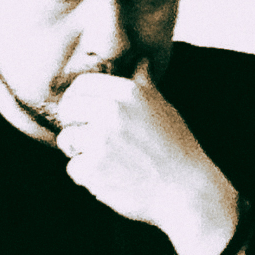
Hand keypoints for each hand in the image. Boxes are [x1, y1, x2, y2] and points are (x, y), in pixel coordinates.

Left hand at [56, 59, 239, 254]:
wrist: (187, 193)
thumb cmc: (178, 150)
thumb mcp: (165, 109)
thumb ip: (144, 85)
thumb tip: (141, 62)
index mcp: (129, 93)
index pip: (82, 84)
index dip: (77, 98)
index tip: (81, 111)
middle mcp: (111, 112)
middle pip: (68, 108)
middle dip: (73, 122)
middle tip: (87, 137)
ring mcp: (100, 140)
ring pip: (67, 139)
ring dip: (80, 151)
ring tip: (105, 160)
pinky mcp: (92, 169)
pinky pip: (73, 168)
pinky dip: (86, 176)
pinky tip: (109, 178)